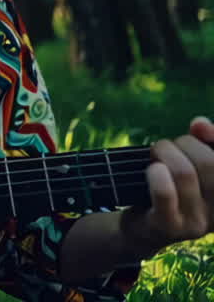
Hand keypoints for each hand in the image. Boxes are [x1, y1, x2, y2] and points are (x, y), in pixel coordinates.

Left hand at [119, 116, 213, 257]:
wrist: (143, 228)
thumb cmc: (172, 189)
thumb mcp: (190, 166)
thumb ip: (202, 144)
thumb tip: (200, 123)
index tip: (199, 127)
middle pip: (209, 163)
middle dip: (184, 144)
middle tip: (166, 146)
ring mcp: (197, 223)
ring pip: (185, 173)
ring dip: (164, 153)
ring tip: (155, 154)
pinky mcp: (169, 227)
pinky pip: (165, 194)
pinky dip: (157, 174)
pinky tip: (153, 169)